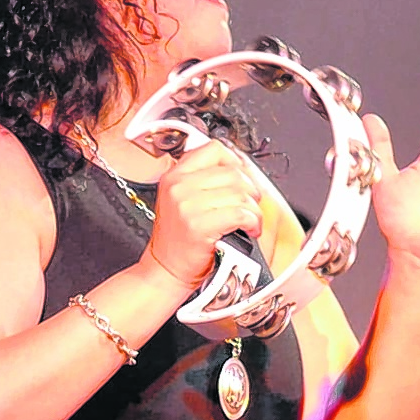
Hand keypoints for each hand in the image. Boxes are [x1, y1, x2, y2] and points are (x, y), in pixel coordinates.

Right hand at [148, 140, 265, 284]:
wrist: (166, 269)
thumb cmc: (179, 239)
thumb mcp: (181, 200)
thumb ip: (204, 180)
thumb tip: (241, 168)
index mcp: (174, 175)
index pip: (214, 149)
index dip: (234, 163)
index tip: (240, 180)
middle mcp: (178, 186)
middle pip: (233, 172)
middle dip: (250, 191)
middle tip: (249, 206)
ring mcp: (187, 205)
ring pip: (240, 194)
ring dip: (254, 210)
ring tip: (249, 222)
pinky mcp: (199, 225)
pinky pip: (241, 214)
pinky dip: (253, 222)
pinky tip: (250, 230)